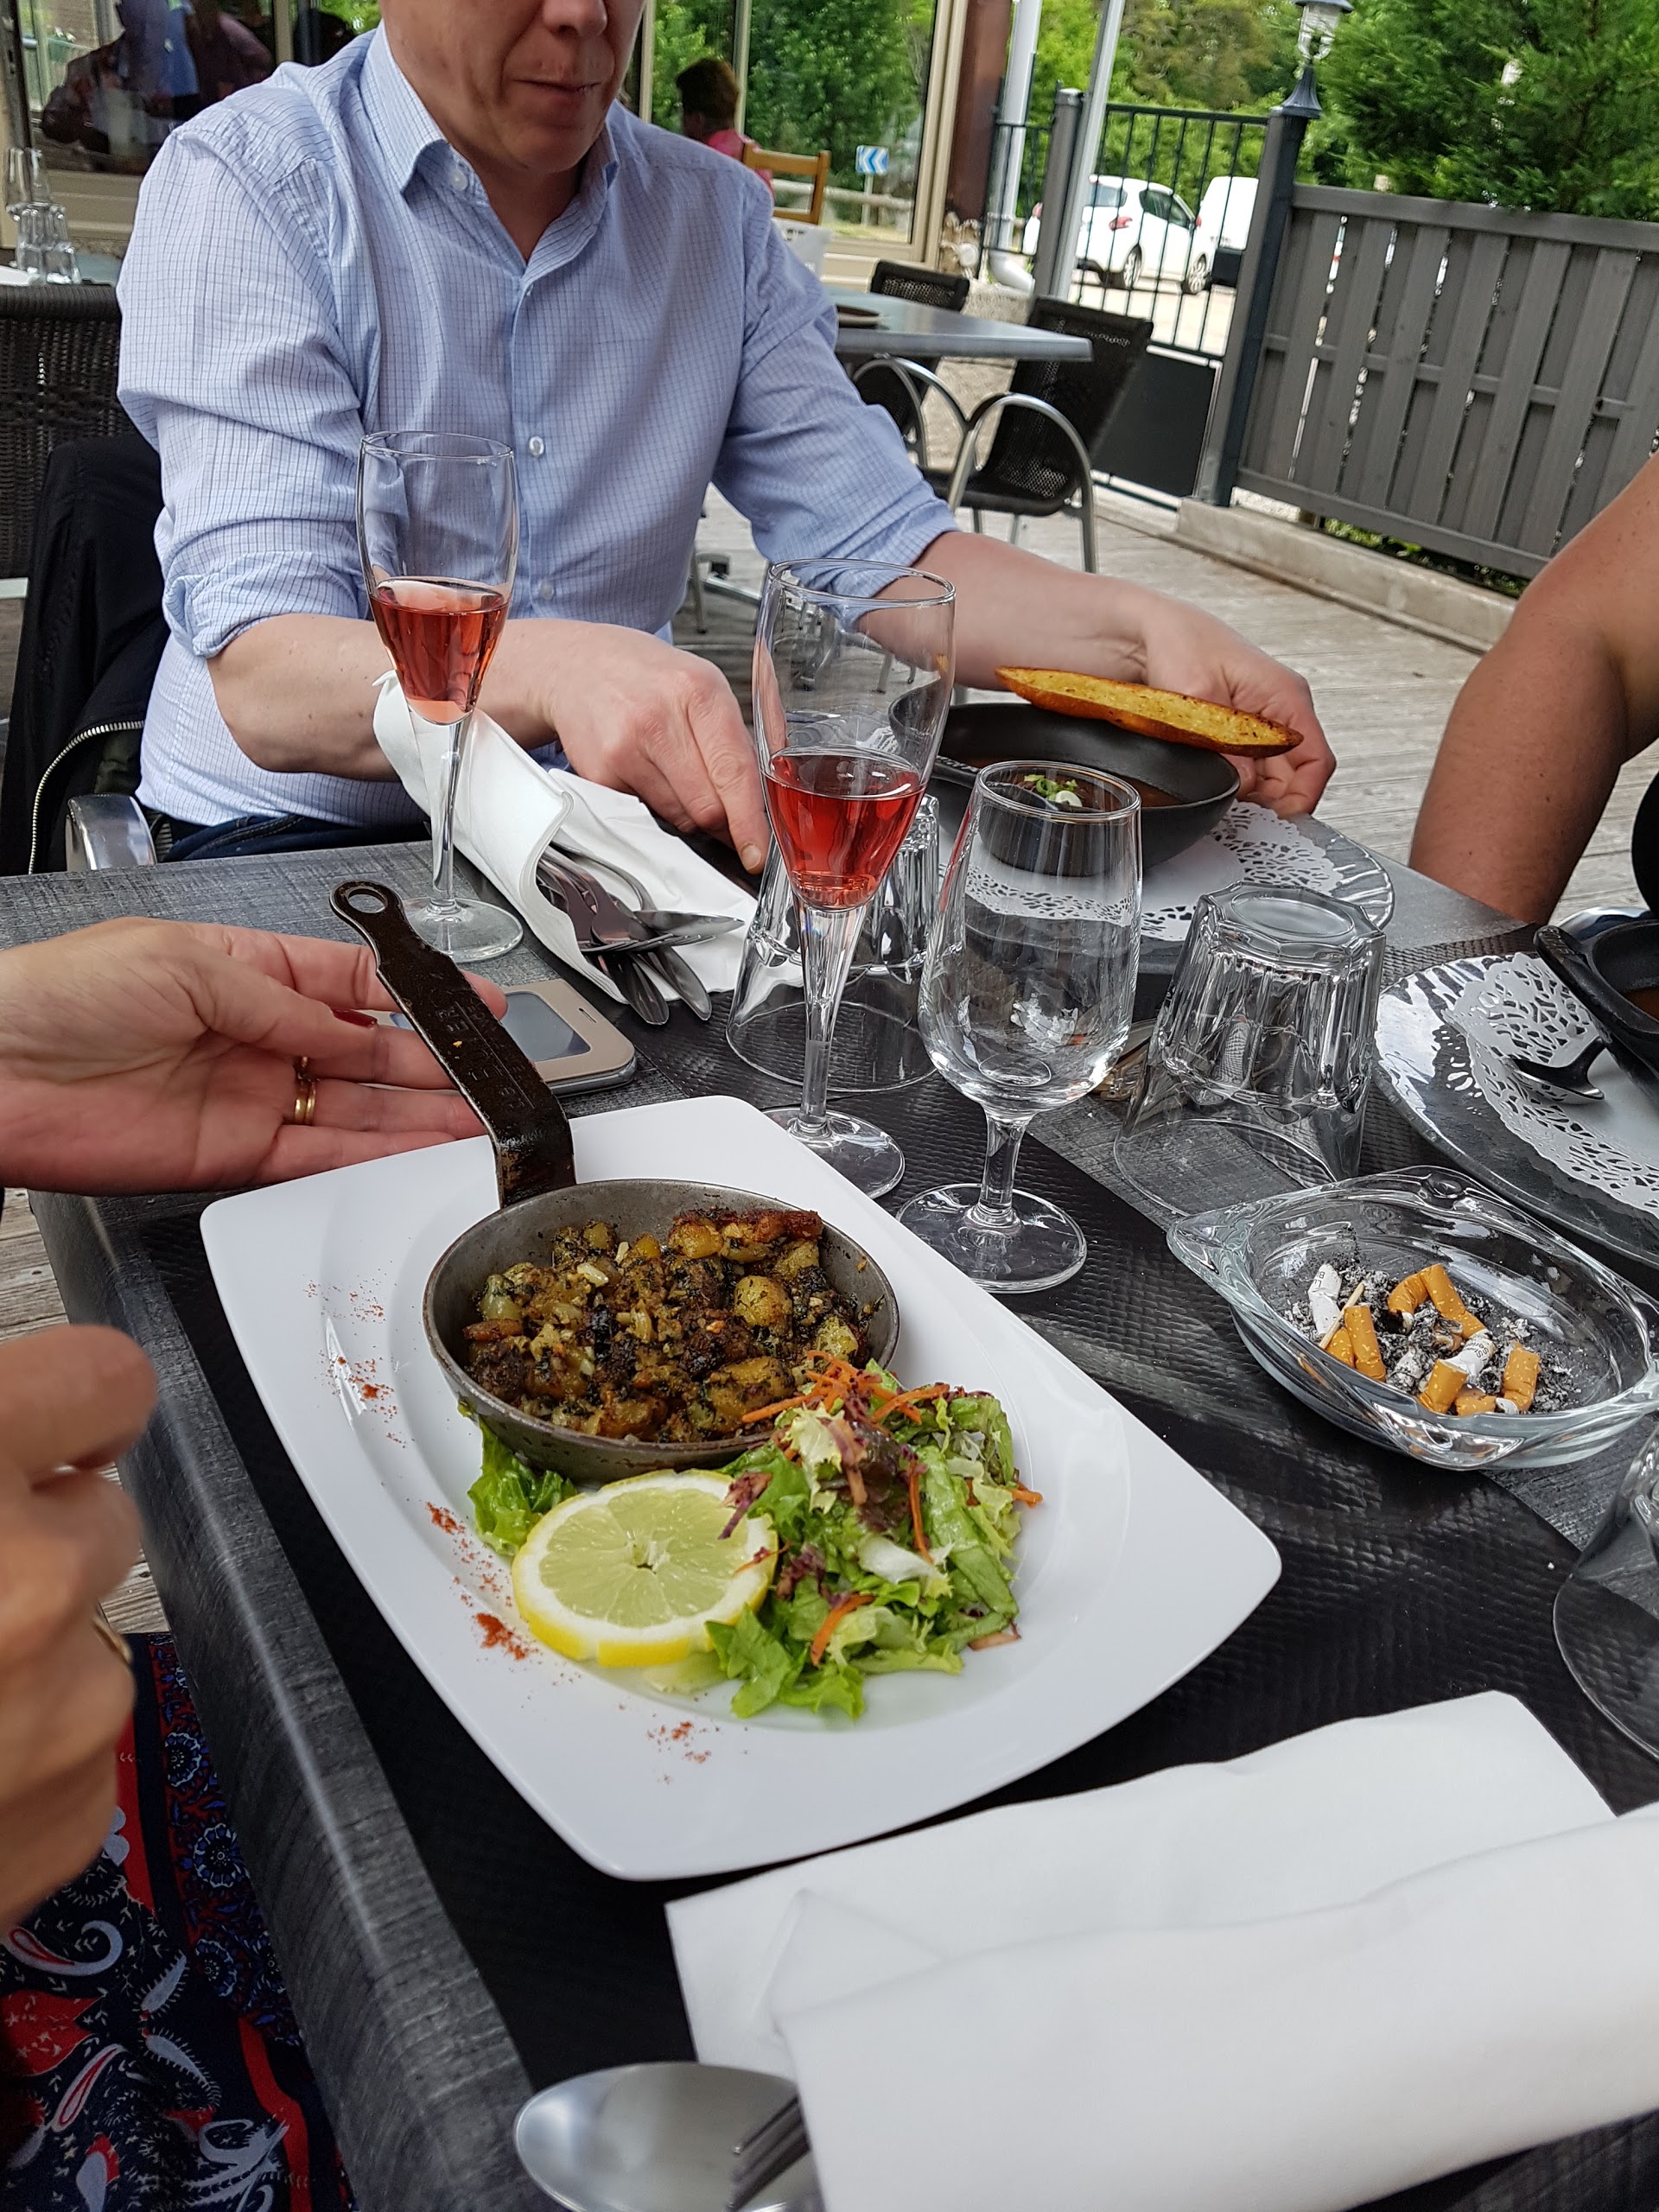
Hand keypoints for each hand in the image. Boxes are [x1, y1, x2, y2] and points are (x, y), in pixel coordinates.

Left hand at [0, 919, 507, 1192]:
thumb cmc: (60, 995)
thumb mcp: (187, 966)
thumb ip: (283, 1005)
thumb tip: (355, 1032)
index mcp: (245, 971)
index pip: (354, 983)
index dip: (419, 995)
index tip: (475, 1006)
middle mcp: (255, 1037)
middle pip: (367, 1053)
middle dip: (432, 1061)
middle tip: (490, 1074)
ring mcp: (248, 1098)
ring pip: (354, 1110)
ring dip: (416, 1116)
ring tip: (476, 1119)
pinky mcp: (230, 1157)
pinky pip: (316, 1159)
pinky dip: (369, 1159)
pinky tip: (415, 1153)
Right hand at [0, 1326, 151, 1928]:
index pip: (103, 1379)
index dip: (68, 1406)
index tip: (47, 1431)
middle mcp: (25, 1579)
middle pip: (99, 1515)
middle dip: (33, 1541)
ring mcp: (59, 1703)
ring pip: (86, 1635)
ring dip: (20, 1654)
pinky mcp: (74, 1804)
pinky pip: (74, 1742)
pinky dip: (14, 1751)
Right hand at [521, 622, 769, 870]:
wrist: (577, 665)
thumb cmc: (648, 678)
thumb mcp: (703, 685)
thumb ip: (736, 740)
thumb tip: (761, 803)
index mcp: (699, 692)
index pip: (734, 772)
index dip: (749, 822)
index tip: (757, 851)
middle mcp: (659, 719)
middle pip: (707, 807)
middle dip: (720, 819)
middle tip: (719, 808)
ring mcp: (624, 749)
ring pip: (677, 818)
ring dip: (687, 813)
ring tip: (674, 775)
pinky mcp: (599, 774)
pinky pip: (644, 815)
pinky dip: (654, 807)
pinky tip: (645, 773)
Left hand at [1134, 594, 1332, 815]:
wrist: (1146, 630)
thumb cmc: (1178, 643)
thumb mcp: (1200, 704)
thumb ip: (1227, 752)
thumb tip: (1242, 790)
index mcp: (1286, 696)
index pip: (1317, 761)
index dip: (1303, 798)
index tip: (1279, 822)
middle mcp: (1280, 710)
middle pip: (1294, 776)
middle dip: (1270, 801)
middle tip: (1240, 814)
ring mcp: (1261, 721)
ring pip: (1270, 777)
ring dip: (1250, 794)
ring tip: (1222, 795)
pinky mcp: (1238, 730)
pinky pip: (1248, 768)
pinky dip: (1234, 783)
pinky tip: (1215, 784)